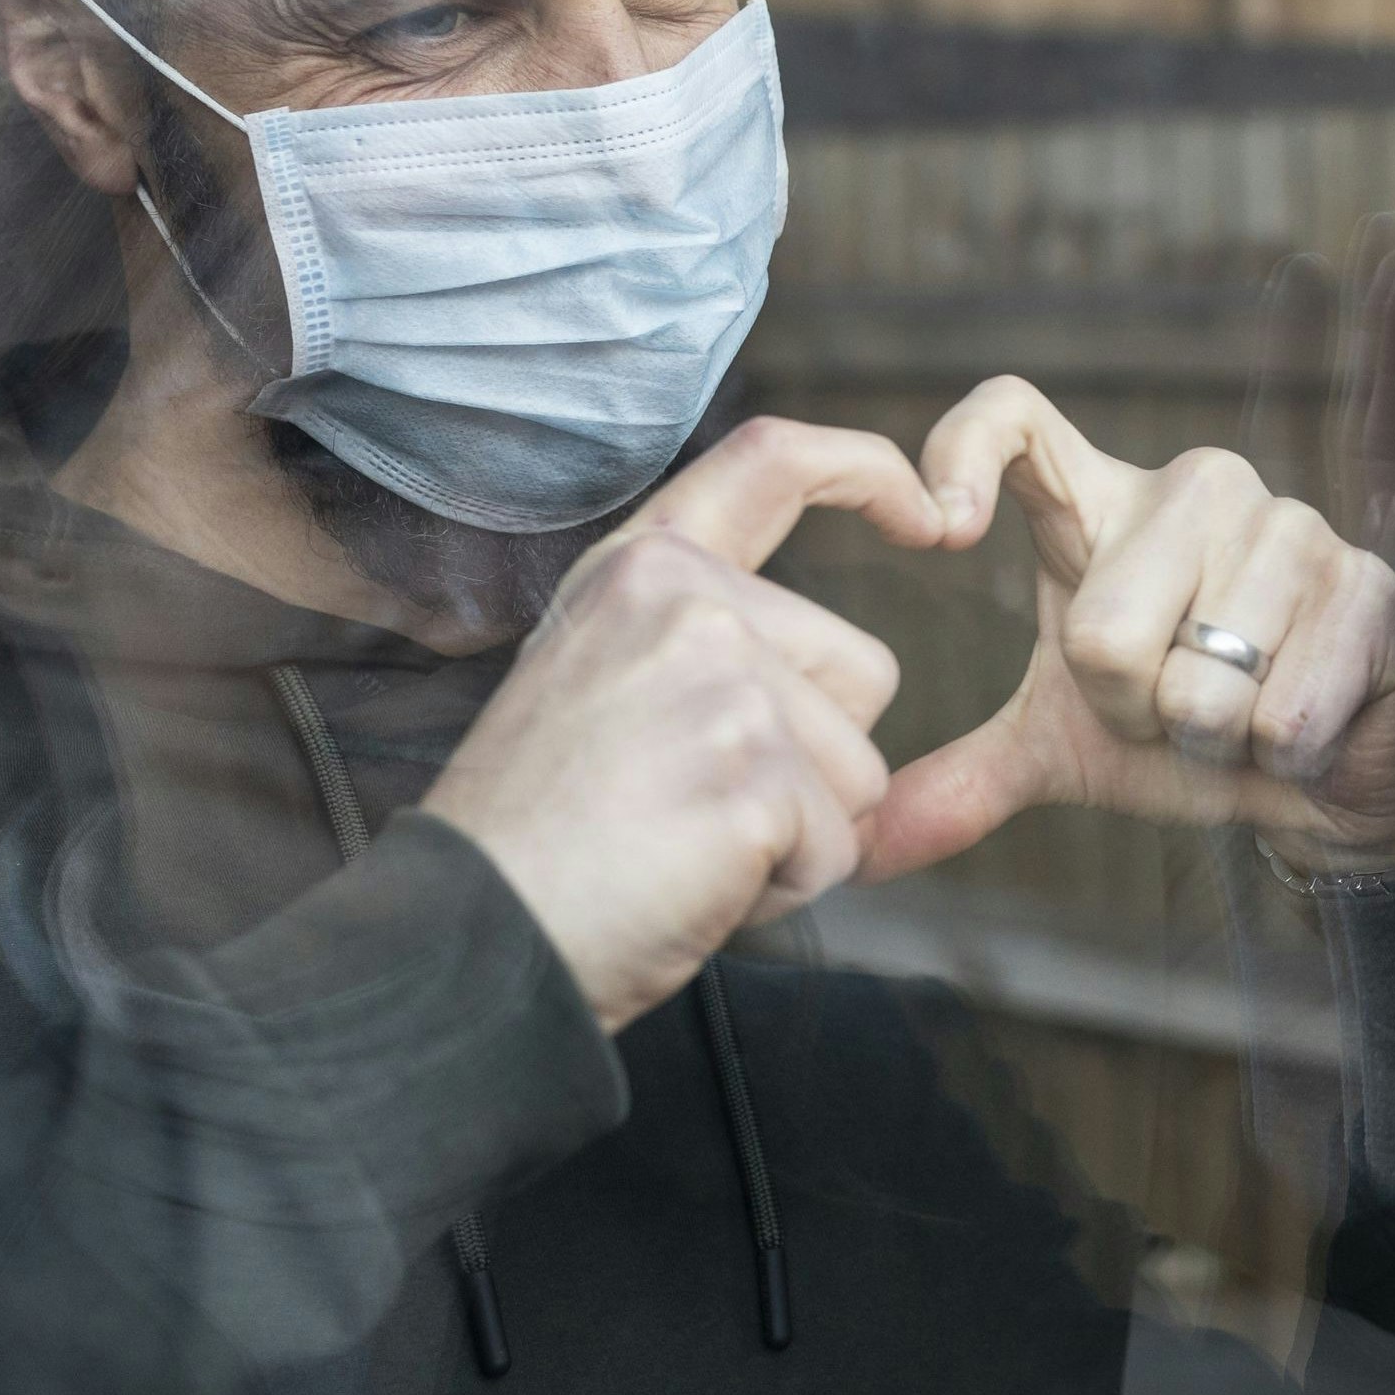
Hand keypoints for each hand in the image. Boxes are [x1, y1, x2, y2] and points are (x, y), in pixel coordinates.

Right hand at [423, 421, 950, 1030]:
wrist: (467, 932)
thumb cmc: (540, 835)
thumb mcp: (605, 680)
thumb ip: (705, 645)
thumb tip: (844, 673)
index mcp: (643, 571)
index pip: (774, 463)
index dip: (868, 469)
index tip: (928, 511)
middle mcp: (687, 602)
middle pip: (863, 673)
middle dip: (815, 763)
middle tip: (687, 806)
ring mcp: (725, 684)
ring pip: (861, 774)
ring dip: (797, 835)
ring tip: (678, 847)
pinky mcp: (756, 777)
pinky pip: (838, 850)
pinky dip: (782, 890)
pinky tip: (690, 887)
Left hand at [857, 376, 1394, 880]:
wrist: (1330, 776)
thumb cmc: (1194, 737)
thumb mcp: (1070, 749)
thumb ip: (968, 777)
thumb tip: (862, 847)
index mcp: (1104, 504)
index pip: (1015, 417)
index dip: (959, 453)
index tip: (939, 533)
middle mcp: (1193, 488)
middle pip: (1099, 630)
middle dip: (1133, 714)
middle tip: (1174, 712)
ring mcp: (1288, 526)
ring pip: (1198, 681)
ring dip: (1212, 739)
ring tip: (1243, 715)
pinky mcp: (1364, 585)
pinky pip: (1280, 711)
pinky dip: (1281, 754)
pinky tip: (1303, 725)